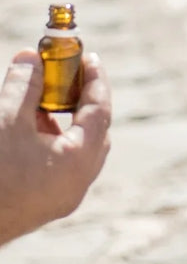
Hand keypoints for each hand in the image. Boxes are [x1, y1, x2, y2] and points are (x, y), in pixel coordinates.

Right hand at [0, 48, 110, 245]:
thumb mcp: (6, 119)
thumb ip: (24, 85)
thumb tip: (31, 57)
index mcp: (77, 161)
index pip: (100, 111)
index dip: (95, 80)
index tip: (88, 57)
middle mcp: (77, 184)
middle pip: (94, 132)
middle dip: (82, 100)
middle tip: (68, 76)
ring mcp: (61, 199)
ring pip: (77, 150)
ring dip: (65, 121)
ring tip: (42, 99)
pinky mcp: (43, 206)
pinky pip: (60, 166)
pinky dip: (52, 142)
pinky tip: (29, 128)